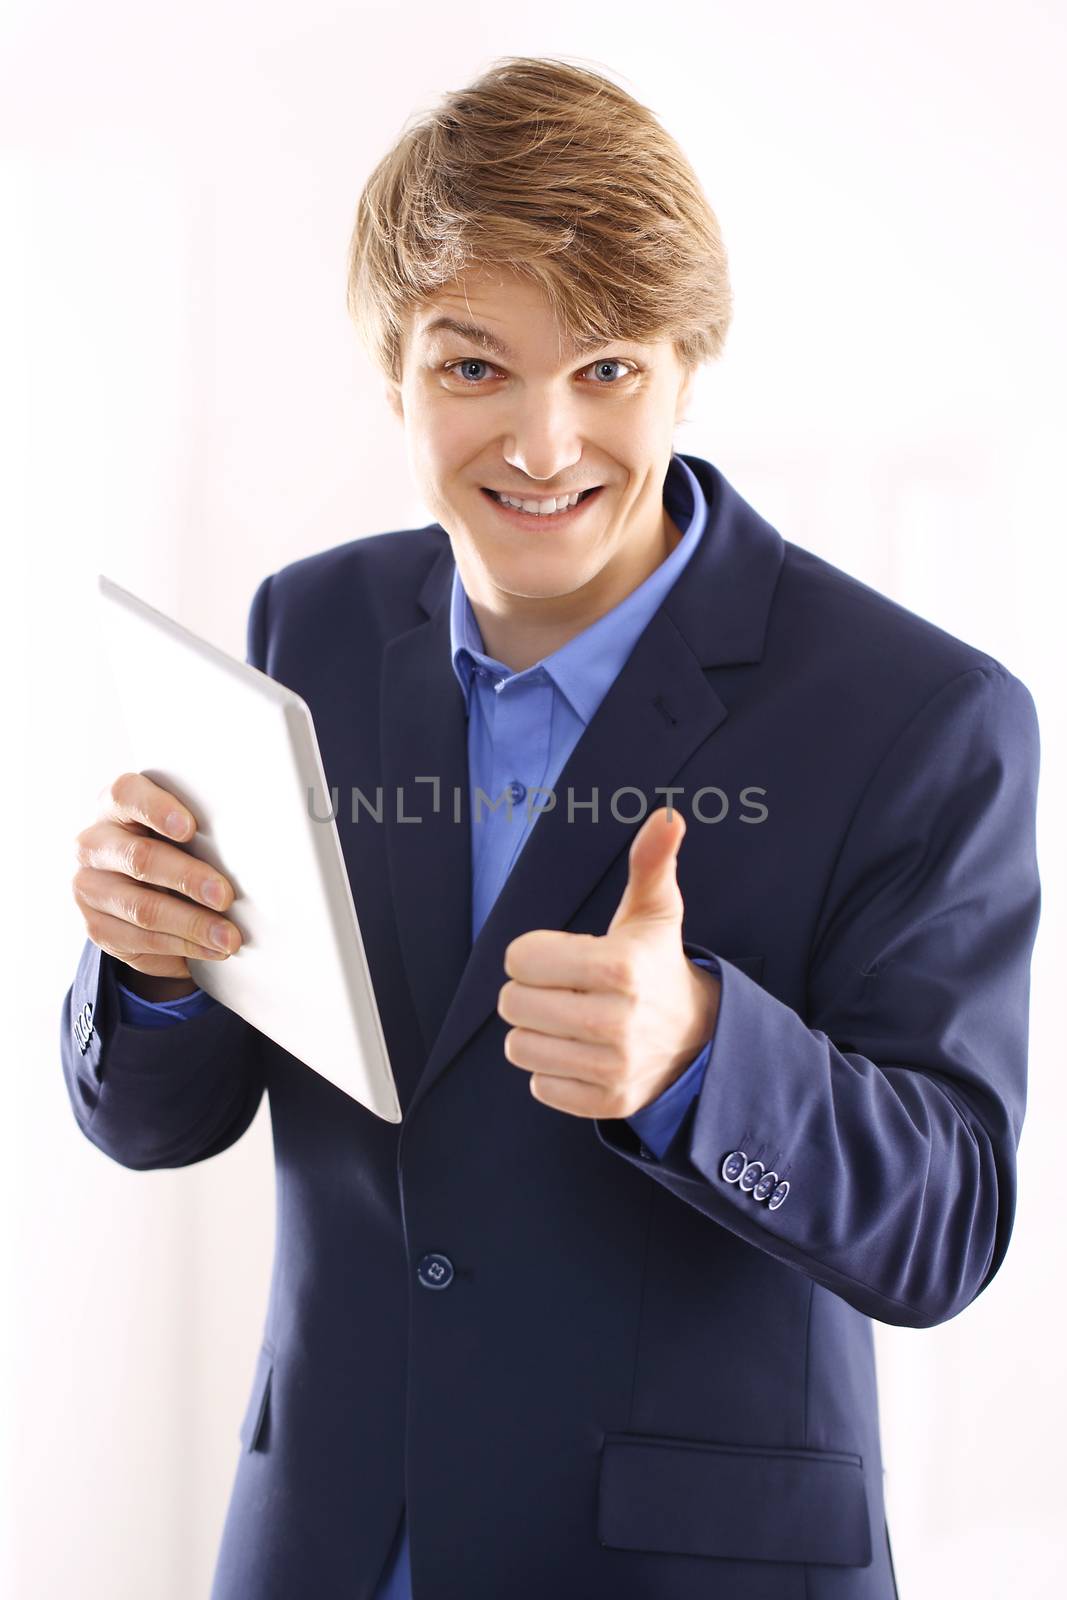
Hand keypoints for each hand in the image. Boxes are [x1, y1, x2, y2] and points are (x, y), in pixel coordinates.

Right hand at [72, 771, 242, 988]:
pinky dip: (183, 947)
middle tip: (226, 896)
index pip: (125, 794)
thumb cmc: (169, 845)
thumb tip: (250, 852)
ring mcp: (88, 887)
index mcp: (115, 805)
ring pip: (142, 908)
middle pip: (140, 858)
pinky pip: (141, 941)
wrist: (135, 884)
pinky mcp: (95, 926)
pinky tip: (211, 949)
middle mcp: (94, 843)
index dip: (157, 809)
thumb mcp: (178, 830)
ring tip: (229, 937)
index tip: (190, 828)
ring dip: (193, 925)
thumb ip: (198, 830)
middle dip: (189, 879)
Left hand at [497, 806, 719, 1118]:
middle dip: (531, 991)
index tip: (563, 956)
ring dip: (536, 1031)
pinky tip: (580, 1050)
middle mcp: (616, 1020)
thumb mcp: (655, 911)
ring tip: (569, 1019)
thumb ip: (651, 862)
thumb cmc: (657, 965)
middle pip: (513, 1004)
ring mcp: (612, 1066)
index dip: (533, 954)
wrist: (700, 1036)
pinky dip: (551, 1069)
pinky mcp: (607, 1101)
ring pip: (519, 1046)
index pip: (520, 960)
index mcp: (620, 966)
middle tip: (564, 988)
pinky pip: (539, 1085)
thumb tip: (667, 816)